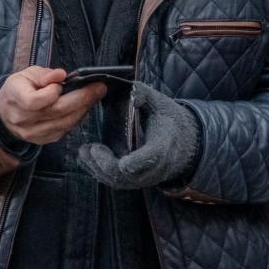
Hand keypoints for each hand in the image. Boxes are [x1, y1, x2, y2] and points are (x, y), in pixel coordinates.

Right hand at [0, 66, 104, 145]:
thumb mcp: (28, 74)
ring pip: (64, 123)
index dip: (51, 92)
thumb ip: (44, 74)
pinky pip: (64, 131)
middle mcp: (22, 118)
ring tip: (95, 95)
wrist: (6, 111)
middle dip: (82, 98)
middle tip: (99, 88)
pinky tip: (84, 107)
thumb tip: (61, 75)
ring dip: (83, 109)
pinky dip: (77, 118)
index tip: (61, 83)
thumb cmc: (20, 88)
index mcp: (15, 98)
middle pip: (56, 112)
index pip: (35, 101)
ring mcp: (32, 132)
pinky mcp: (42, 140)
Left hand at [78, 82, 200, 189]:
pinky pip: (115, 181)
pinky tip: (88, 158)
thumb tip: (125, 87)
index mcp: (161, 148)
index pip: (146, 161)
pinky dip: (99, 171)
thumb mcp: (161, 104)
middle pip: (125, 176)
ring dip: (97, 168)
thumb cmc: (171, 121)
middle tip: (90, 149)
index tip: (119, 158)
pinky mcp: (134, 179)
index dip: (133, 163)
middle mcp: (152, 168)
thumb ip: (143, 94)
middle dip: (105, 165)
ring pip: (117, 181)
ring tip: (84, 152)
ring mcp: (143, 177)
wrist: (184, 141)